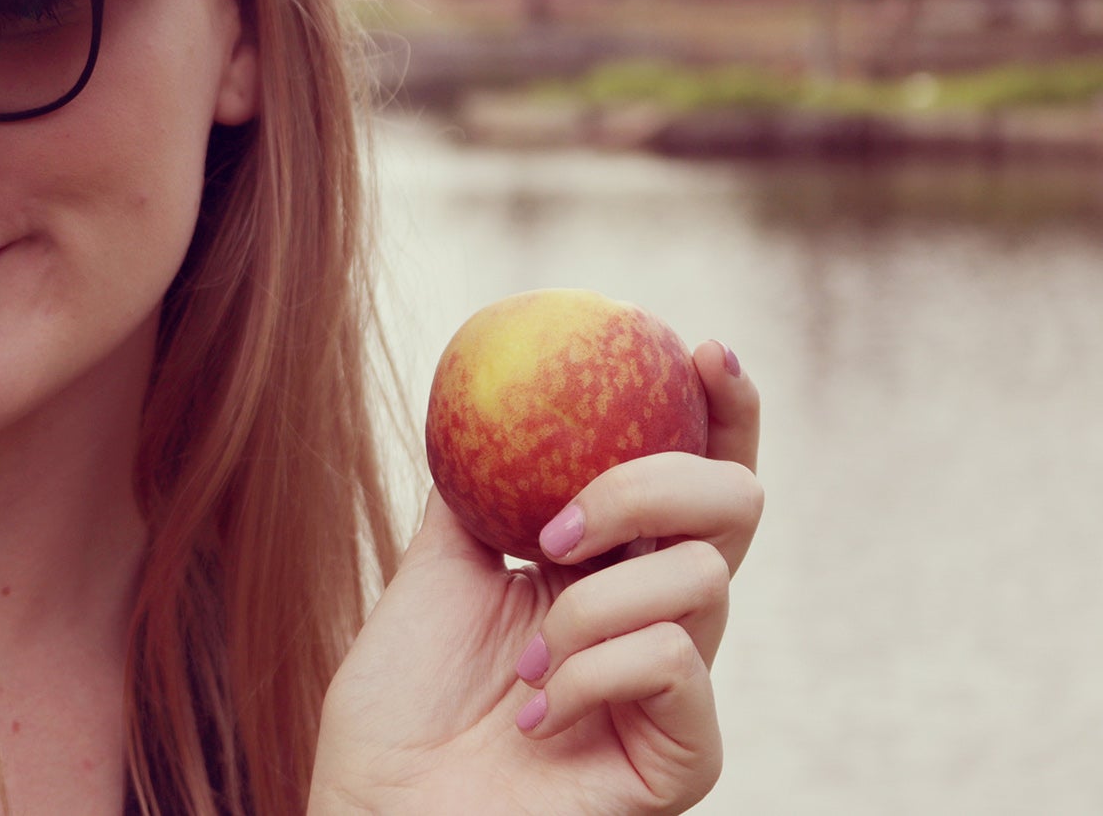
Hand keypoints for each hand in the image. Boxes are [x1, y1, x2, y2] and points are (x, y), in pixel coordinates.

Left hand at [308, 339, 762, 815]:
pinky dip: (600, 668)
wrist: (381, 810)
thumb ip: (474, 488)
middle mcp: (661, 618)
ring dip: (592, 603)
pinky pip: (680, 664)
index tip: (698, 347)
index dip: (719, 406)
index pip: (692, 469)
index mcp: (612, 567)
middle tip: (562, 524)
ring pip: (701, 580)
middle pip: (735, 505)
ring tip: (526, 657)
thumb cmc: (401, 706)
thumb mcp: (432, 569)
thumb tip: (481, 393)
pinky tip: (541, 712)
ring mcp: (678, 689)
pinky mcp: (685, 755)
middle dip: (655, 483)